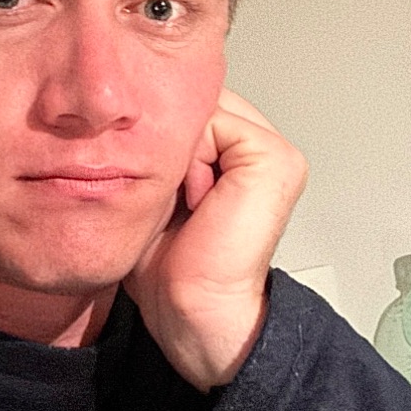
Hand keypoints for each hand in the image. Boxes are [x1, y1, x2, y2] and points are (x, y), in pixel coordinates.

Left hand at [126, 89, 307, 389]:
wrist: (192, 310)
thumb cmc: (169, 265)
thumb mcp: (154, 188)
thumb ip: (158, 143)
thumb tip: (134, 106)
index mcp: (240, 153)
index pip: (188, 104)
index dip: (159, 133)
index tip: (156, 184)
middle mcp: (263, 147)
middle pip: (194, 100)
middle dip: (168, 139)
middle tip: (173, 199)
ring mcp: (275, 151)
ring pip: (199, 110)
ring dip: (177, 154)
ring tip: (188, 203)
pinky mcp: (275, 159)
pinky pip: (212, 124)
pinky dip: (190, 162)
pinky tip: (198, 201)